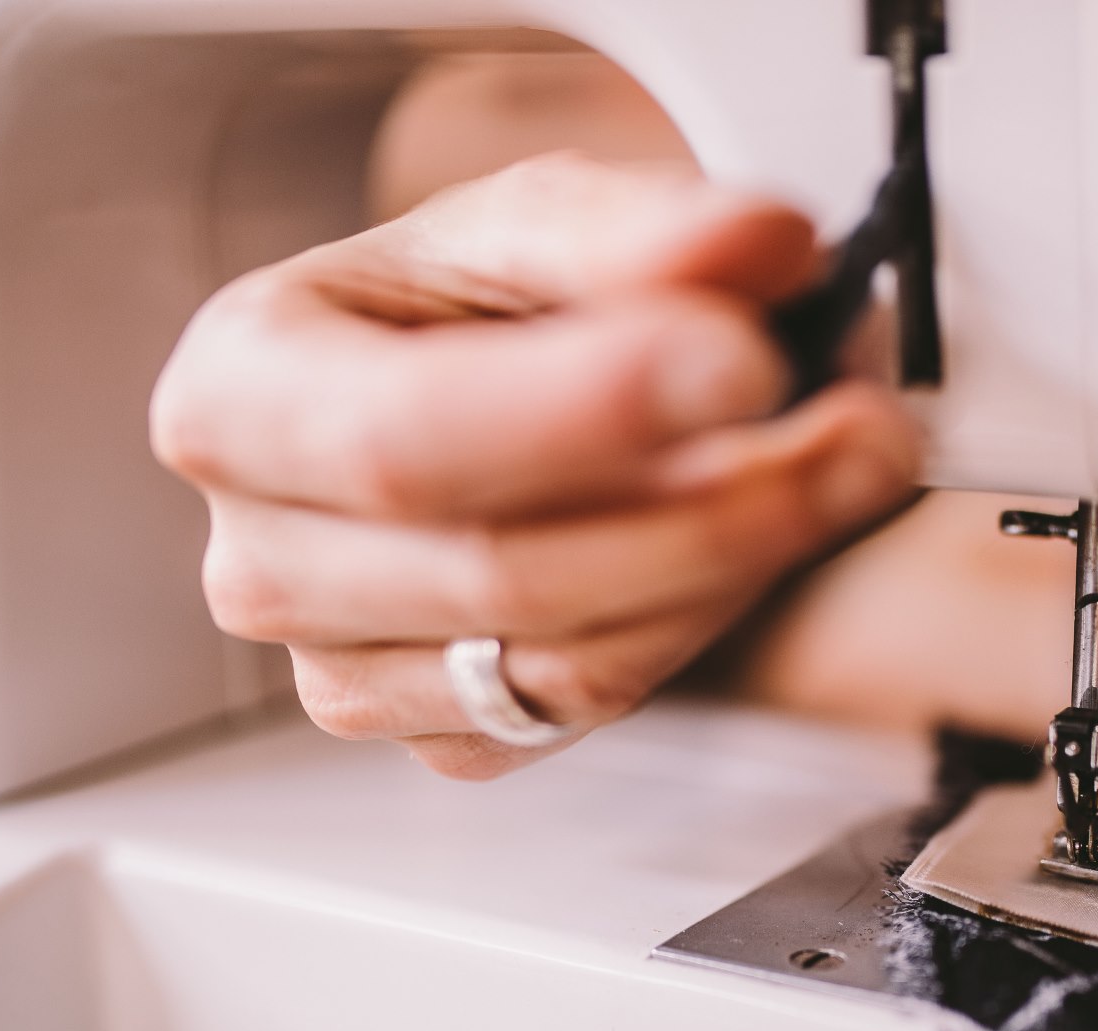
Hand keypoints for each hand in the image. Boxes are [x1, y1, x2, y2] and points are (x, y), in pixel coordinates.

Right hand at [150, 153, 918, 778]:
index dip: (586, 410)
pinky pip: (587, 714)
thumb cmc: (459, 311)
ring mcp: (342, 669)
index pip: (406, 433)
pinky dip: (697, 630)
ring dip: (737, 572)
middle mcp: (263, 556)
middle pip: (502, 571)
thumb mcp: (533, 225)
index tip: (742, 363)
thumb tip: (754, 246)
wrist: (452, 395)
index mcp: (239, 395)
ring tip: (840, 467)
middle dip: (715, 505)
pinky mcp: (437, 738)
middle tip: (858, 430)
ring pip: (565, 663)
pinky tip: (746, 546)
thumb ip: (639, 230)